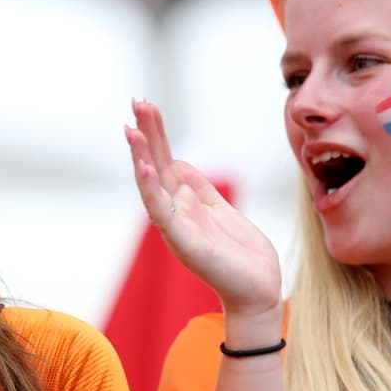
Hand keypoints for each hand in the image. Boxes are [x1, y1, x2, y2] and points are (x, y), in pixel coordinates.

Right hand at [125, 99, 283, 321]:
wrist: (258, 290)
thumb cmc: (242, 254)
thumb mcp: (220, 208)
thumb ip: (198, 186)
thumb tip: (176, 160)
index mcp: (184, 202)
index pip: (166, 160)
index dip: (157, 133)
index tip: (146, 106)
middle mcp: (174, 211)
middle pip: (157, 165)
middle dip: (148, 133)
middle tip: (137, 101)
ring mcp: (176, 226)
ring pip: (152, 185)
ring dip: (142, 156)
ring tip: (133, 128)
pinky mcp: (183, 241)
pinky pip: (162, 211)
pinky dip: (152, 188)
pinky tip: (147, 166)